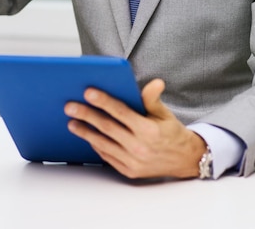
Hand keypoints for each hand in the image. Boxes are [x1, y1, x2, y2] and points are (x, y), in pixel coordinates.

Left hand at [64, 78, 206, 179]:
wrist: (184, 160)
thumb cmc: (171, 132)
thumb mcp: (164, 113)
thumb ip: (153, 98)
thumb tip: (155, 82)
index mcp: (148, 130)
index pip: (121, 112)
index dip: (104, 101)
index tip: (88, 92)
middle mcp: (139, 147)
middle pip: (107, 127)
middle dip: (86, 115)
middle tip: (70, 106)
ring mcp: (133, 161)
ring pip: (103, 143)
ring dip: (85, 132)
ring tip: (72, 122)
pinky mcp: (128, 171)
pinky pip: (107, 157)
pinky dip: (96, 145)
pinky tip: (87, 136)